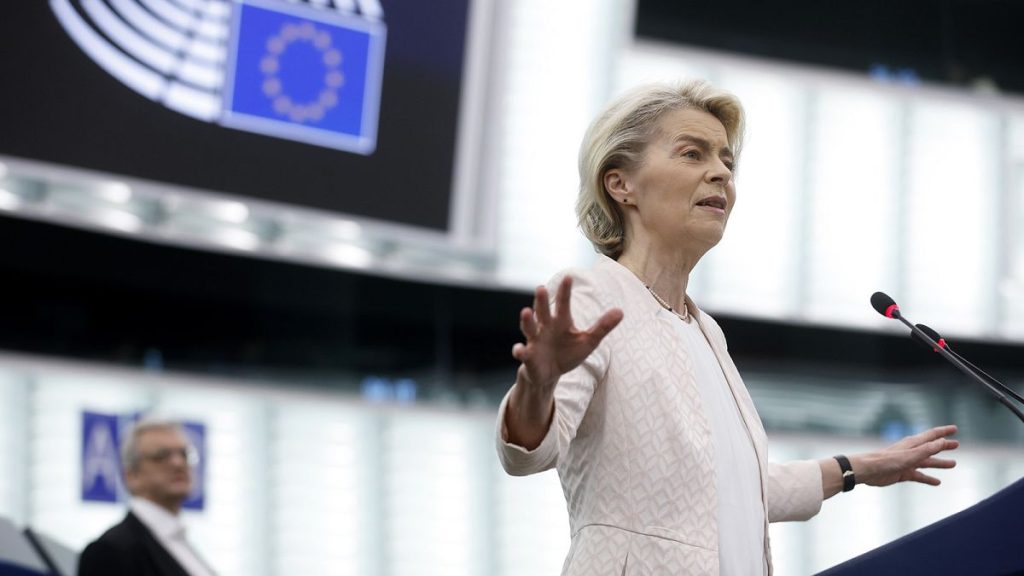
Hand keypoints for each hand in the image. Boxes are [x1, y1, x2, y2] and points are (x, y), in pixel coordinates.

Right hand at [512, 275, 623, 391]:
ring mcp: (535, 341)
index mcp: (561, 321)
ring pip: (529, 328)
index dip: (565, 291)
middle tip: (541, 288)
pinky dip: (520, 351)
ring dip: (527, 321)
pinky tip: (520, 350)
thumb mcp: (588, 341)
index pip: (563, 303)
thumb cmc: (568, 353)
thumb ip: (602, 327)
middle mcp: (545, 327)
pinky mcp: (528, 357)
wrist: (550, 373)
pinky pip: (522, 353)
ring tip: (526, 312)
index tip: (569, 276)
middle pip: (543, 312)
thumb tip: (621, 311)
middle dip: (541, 301)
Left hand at [853, 425, 959, 487]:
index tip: (955, 428)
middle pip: (931, 448)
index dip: (944, 432)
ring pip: (927, 462)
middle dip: (944, 446)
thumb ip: (928, 449)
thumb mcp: (912, 455)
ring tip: (953, 464)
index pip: (932, 435)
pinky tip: (937, 482)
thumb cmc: (888, 460)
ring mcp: (907, 463)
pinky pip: (919, 476)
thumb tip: (943, 441)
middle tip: (957, 445)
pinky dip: (928, 478)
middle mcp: (911, 451)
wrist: (869, 471)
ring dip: (939, 463)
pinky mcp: (903, 473)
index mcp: (913, 443)